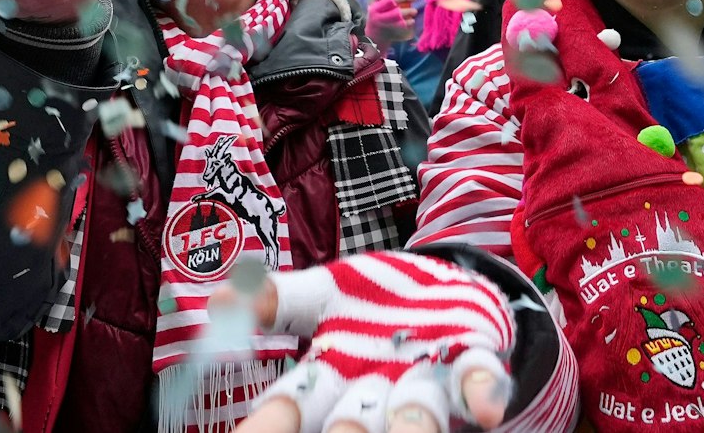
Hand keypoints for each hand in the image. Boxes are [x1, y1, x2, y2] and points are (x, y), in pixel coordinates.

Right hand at [232, 252, 513, 432]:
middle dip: (348, 430)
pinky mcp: (475, 358)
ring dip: (412, 422)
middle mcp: (378, 391)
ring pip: (418, 411)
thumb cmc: (376, 297)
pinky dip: (482, 392)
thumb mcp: (322, 291)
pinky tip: (485, 409)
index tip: (272, 417)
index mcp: (332, 376)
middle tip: (340, 430)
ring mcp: (428, 378)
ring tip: (405, 425)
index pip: (296, 403)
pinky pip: (479, 379)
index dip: (281, 416)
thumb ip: (276, 298)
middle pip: (356, 422)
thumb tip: (219, 304)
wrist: (449, 285)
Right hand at [365, 0, 416, 43]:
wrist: (375, 36)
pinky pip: (401, 24)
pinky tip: (412, 20)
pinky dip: (409, 22)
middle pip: (391, 0)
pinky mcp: (387, 30)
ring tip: (414, 11)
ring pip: (397, 13)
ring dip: (408, 11)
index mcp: (373, 1)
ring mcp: (381, 20)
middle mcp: (375, 9)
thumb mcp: (383, 4)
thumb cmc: (381, 15)